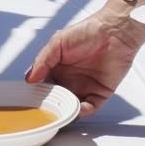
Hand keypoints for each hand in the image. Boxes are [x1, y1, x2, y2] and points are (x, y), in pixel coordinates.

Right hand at [25, 4, 144, 115]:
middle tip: (45, 113)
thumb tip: (30, 78)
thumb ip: (43, 60)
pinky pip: (90, 108)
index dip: (37, 95)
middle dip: (51, 108)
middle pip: (57, 101)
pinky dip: (83, 112)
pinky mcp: (100, 93)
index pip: (43, 87)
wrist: (114, 32)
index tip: (30, 102)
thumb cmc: (87, 31)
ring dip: (66, 112)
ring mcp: (84, 88)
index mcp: (57, 68)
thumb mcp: (58, 42)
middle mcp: (69, 80)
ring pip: (72, 107)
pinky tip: (77, 109)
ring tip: (60, 114)